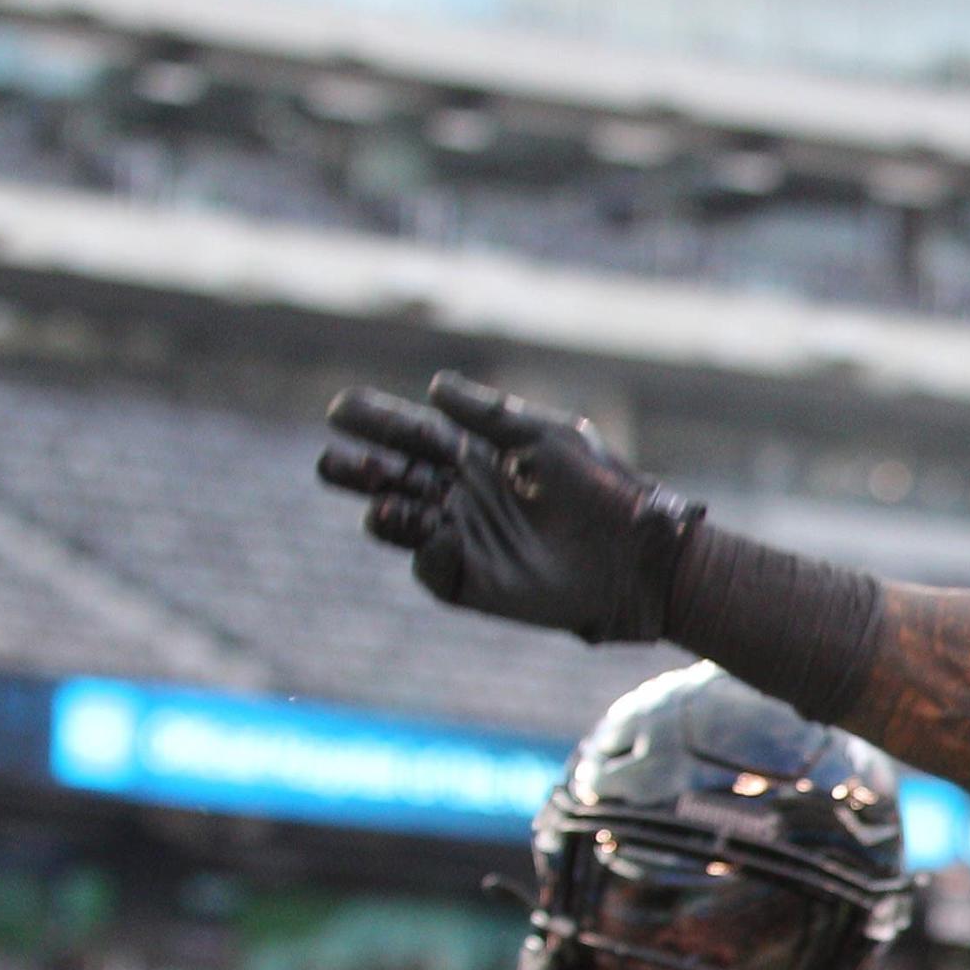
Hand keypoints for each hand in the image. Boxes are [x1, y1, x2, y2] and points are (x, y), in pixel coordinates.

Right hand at [317, 373, 702, 642]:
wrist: (636, 552)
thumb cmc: (599, 487)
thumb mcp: (546, 436)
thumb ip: (489, 413)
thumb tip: (432, 387)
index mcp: (472, 454)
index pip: (410, 434)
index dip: (375, 421)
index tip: (341, 410)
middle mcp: (459, 496)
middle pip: (391, 478)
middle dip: (358, 469)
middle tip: (333, 461)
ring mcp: (463, 538)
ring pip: (401, 523)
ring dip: (383, 511)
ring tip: (382, 499)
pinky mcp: (474, 582)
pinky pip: (434, 568)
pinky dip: (427, 552)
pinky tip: (435, 534)